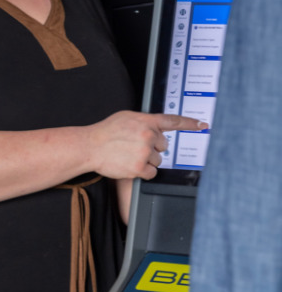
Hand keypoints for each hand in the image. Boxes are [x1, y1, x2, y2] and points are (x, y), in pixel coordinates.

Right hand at [82, 111, 205, 179]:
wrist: (88, 147)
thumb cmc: (104, 133)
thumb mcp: (125, 118)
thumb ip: (144, 121)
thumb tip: (157, 128)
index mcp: (146, 121)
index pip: (173, 121)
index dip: (191, 123)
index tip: (203, 125)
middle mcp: (148, 135)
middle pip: (163, 146)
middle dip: (151, 148)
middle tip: (133, 147)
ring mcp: (144, 151)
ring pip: (157, 160)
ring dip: (145, 161)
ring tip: (127, 155)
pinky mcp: (140, 166)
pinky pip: (151, 172)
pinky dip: (142, 172)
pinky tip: (129, 165)